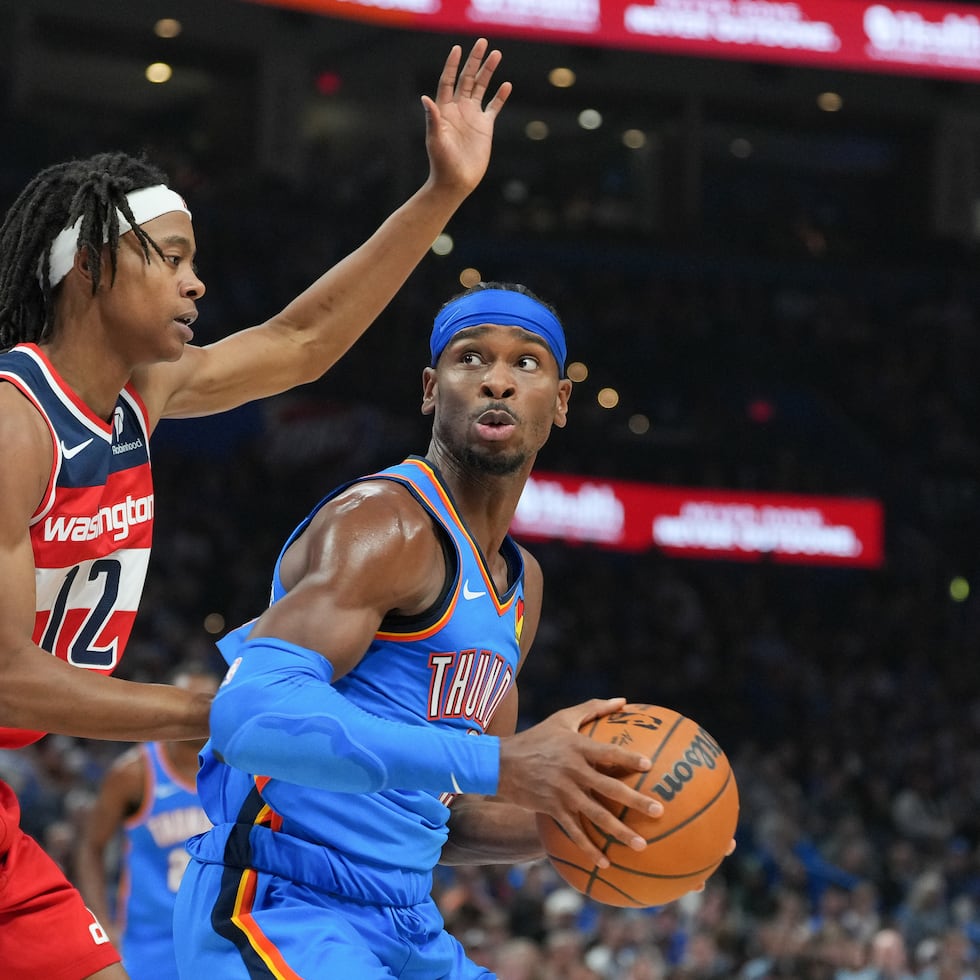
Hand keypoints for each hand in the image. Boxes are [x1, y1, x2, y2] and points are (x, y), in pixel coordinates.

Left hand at [421, 39, 511, 196]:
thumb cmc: (442, 163)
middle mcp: (459, 109)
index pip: (448, 81)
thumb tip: (425, 98)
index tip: (457, 49)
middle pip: (467, 79)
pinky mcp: (485, 128)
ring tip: (497, 55)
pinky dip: (500, 96)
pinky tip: (506, 85)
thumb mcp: (435, 140)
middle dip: (474, 61)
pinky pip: (494, 107)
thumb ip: (432, 118)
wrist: (455, 181)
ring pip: (482, 88)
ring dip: (489, 72)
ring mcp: (472, 117)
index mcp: (445, 109)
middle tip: (483, 42)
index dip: (452, 65)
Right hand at [496, 697, 664, 869]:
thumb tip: (624, 701)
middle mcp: (573, 770)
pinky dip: (589, 848)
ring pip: (596, 815)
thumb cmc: (538, 737)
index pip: (608, 753)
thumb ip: (593, 708)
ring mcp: (563, 792)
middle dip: (636, 801)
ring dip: (620, 831)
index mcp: (577, 747)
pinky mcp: (553, 809)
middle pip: (609, 788)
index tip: (650, 766)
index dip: (628, 759)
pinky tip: (605, 863)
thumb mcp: (563, 718)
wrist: (501, 763)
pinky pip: (574, 832)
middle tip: (659, 810)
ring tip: (641, 845)